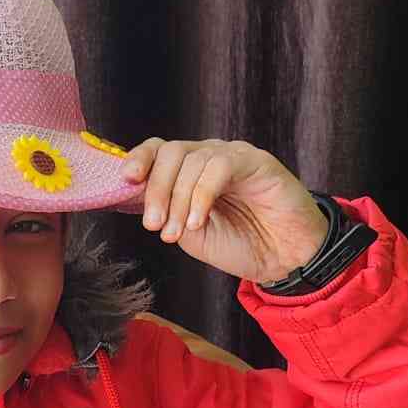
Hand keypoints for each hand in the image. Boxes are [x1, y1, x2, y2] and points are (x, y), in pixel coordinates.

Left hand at [121, 138, 329, 284]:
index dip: (138, 160)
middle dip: (156, 189)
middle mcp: (208, 157)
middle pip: (170, 153)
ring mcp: (232, 156)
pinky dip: (202, 195)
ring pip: (192, 160)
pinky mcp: (256, 161)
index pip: (158, 151)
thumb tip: (138, 200)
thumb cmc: (237, 244)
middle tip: (154, 225)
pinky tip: (198, 221)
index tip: (126, 181)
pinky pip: (219, 166)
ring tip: (177, 232)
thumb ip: (166, 213)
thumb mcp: (188, 232)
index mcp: (189, 171)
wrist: (281, 257)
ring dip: (178, 199)